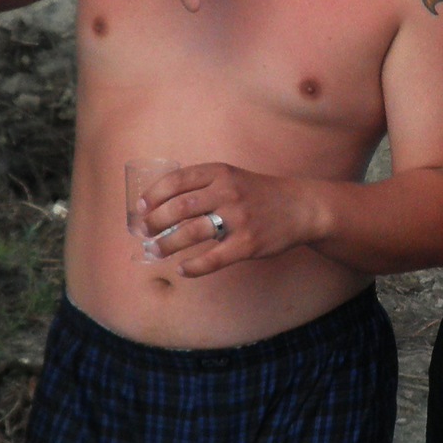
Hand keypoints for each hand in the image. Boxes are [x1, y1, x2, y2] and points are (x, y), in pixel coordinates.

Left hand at [142, 163, 319, 276]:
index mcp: (220, 172)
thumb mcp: (232, 177)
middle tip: (144, 232)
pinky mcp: (248, 243)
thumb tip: (163, 204)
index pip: (177, 180)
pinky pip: (213, 258)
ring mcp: (239, 218)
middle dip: (155, 221)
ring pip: (192, 232)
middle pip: (179, 207)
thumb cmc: (259, 194)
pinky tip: (182, 269)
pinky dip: (193, 266)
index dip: (154, 194)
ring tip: (155, 250)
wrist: (301, 207)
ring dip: (167, 244)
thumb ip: (203, 185)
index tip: (140, 207)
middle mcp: (228, 192)